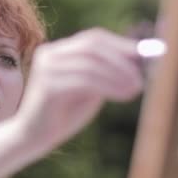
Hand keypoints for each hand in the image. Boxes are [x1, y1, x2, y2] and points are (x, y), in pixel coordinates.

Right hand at [15, 28, 142, 149]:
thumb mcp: (88, 90)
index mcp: (57, 52)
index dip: (120, 44)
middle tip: (141, 77)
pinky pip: (85, 81)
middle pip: (92, 47)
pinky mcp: (47, 86)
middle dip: (121, 60)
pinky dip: (110, 86)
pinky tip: (124, 96)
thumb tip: (138, 58)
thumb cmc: (62, 115)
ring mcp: (46, 69)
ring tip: (136, 89)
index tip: (144, 55)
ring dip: (119, 75)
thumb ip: (106, 73)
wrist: (33, 139)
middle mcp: (49, 55)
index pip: (92, 39)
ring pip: (91, 64)